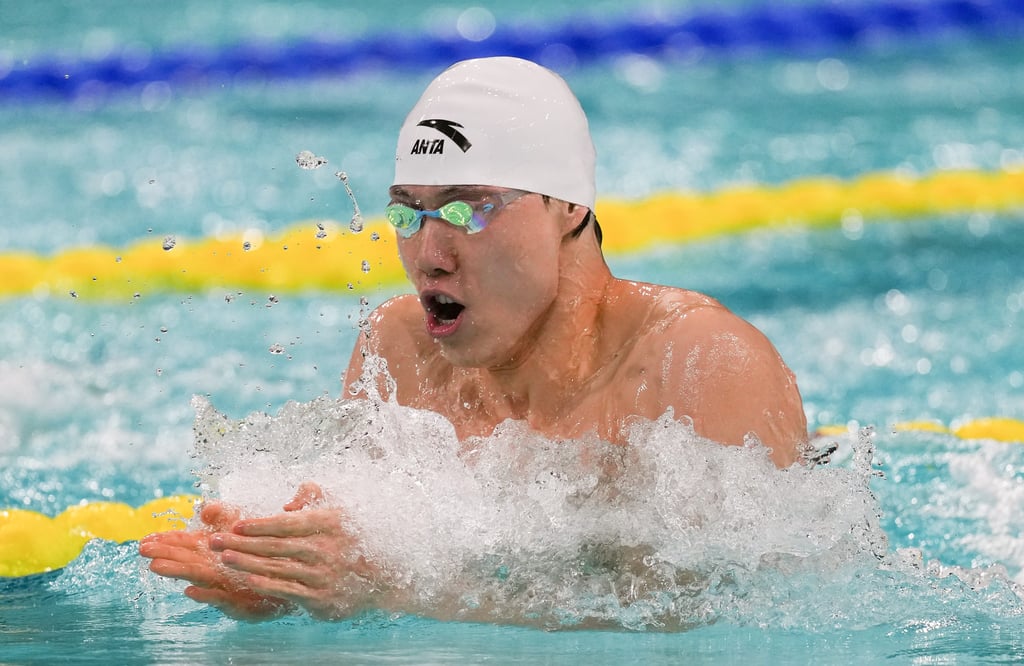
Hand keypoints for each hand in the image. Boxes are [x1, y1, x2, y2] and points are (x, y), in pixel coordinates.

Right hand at [140, 501, 292, 620]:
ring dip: (178, 572)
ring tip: (156, 566)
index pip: (188, 543)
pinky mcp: (242, 605)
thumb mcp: (251, 522)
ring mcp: (228, 587)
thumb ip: (228, 513)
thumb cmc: (275, 547)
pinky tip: (190, 591)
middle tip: (142, 549)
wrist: (301, 575)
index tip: (147, 537)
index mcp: (219, 550)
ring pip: (200, 578)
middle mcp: (219, 569)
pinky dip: (206, 595)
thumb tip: (206, 507)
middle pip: (188, 560)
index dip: (167, 540)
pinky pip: (222, 600)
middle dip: (165, 554)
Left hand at [209, 482, 380, 619]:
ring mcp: (323, 574)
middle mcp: (326, 549)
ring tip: (224, 557)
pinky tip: (247, 580)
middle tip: (215, 540)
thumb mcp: (340, 510)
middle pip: (276, 545)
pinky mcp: (321, 597)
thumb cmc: (352, 539)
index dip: (259, 524)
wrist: (381, 577)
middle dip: (242, 542)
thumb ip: (313, 496)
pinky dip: (266, 584)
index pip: (287, 523)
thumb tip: (286, 506)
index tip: (236, 524)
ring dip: (247, 562)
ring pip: (277, 567)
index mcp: (329, 524)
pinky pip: (287, 589)